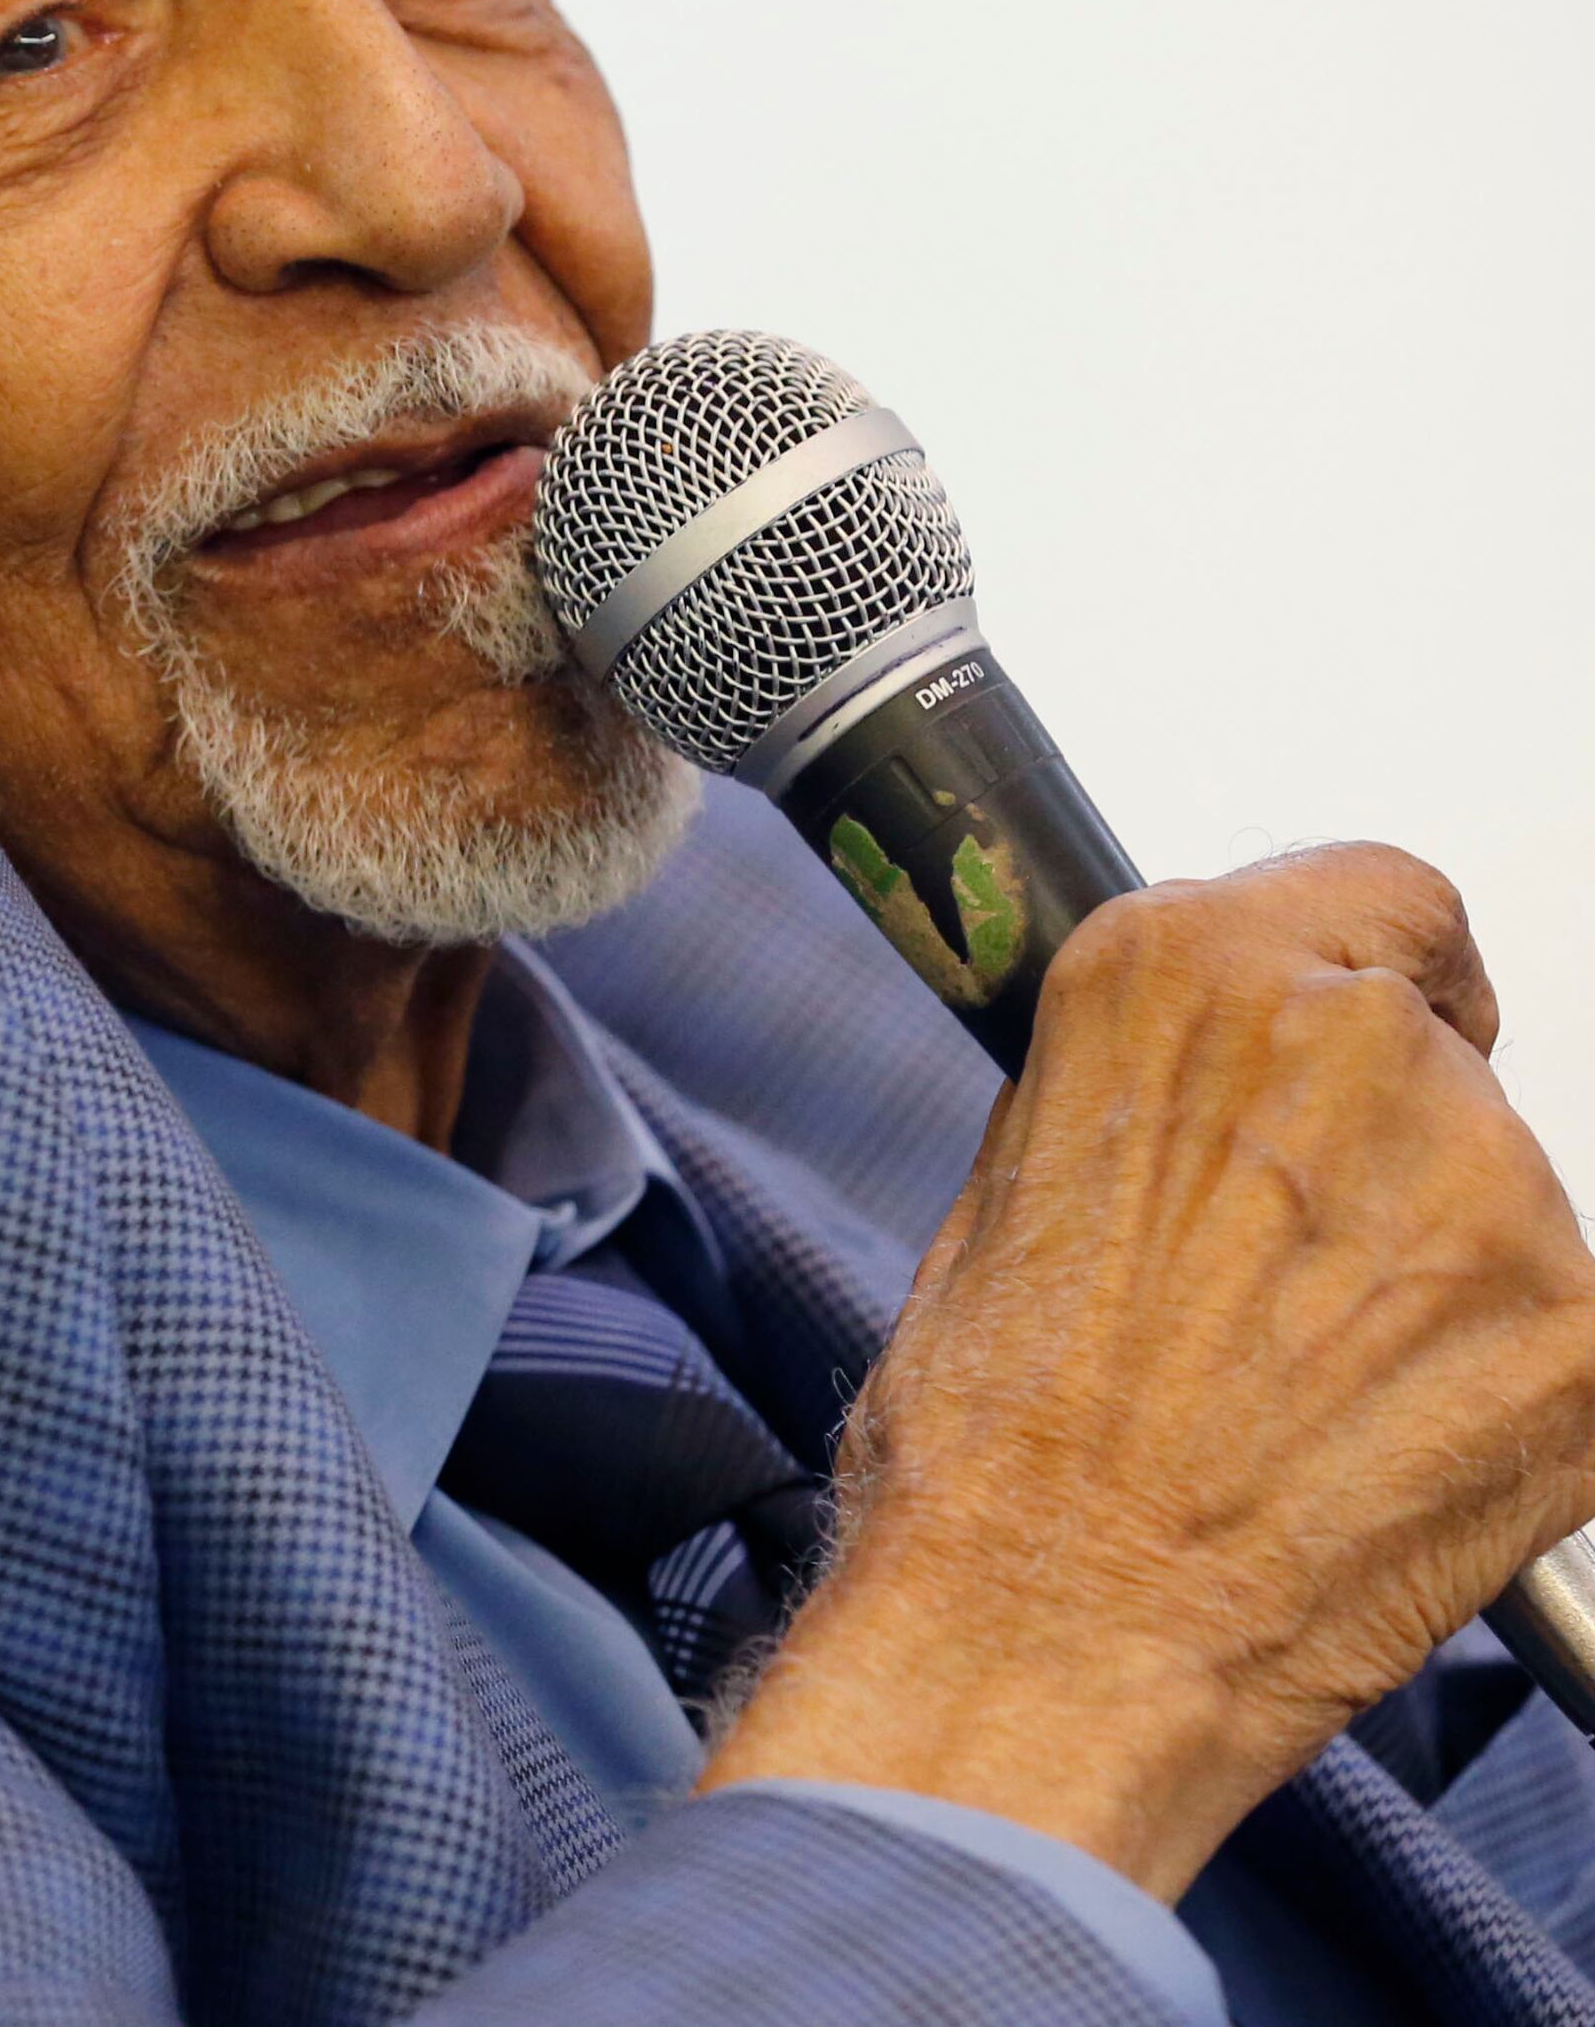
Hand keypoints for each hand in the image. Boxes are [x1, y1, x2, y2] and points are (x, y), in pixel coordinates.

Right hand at [701, 845, 1594, 1896]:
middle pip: (1441, 1058)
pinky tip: (1382, 1459)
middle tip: (1286, 1280)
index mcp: (1184, 975)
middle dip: (1384, 1152)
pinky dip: (1500, 1396)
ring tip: (1310, 1396)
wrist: (1049, 1633)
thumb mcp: (1015, 1181)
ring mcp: (1488, 1194)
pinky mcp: (1582, 1343)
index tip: (1383, 1026)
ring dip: (1437, 1279)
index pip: (1385, 895)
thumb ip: (1162, 1094)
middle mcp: (1351, 1047)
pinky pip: (1569, 1341)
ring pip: (1504, 1204)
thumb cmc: (992, 1438)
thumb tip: (1237, 1104)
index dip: (1383, 971)